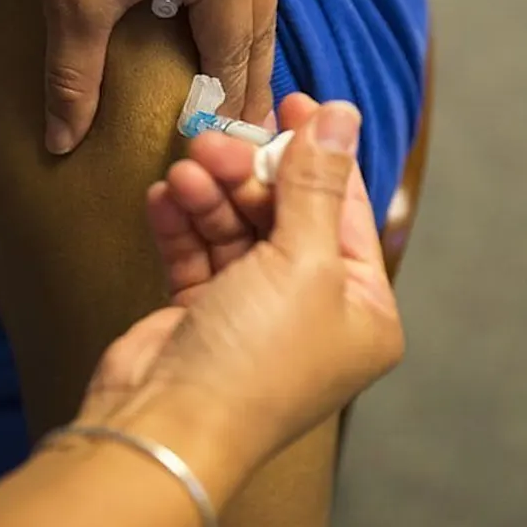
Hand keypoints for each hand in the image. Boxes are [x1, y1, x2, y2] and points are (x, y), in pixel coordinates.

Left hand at [3, 0, 283, 152]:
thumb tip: (62, 144)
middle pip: (263, 18)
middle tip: (249, 125)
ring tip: (240, 75)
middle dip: (253, 74)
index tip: (231, 143)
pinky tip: (228, 5)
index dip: (231, 101)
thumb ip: (74, 76)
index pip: (235, 49)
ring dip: (250, 28)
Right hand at [80, 95, 403, 473]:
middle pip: (285, 213)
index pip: (345, 210)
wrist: (167, 426)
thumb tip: (342, 114)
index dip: (318, 152)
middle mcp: (312, 311)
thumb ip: (317, 184)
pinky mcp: (201, 316)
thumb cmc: (255, 359)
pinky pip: (197, 253)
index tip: (292, 100)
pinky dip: (182, 224)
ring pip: (235, 228)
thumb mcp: (302, 261)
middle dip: (249, 174)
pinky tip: (165, 198)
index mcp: (362, 309)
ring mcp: (254, 313)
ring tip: (185, 171)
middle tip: (216, 141)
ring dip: (210, 195)